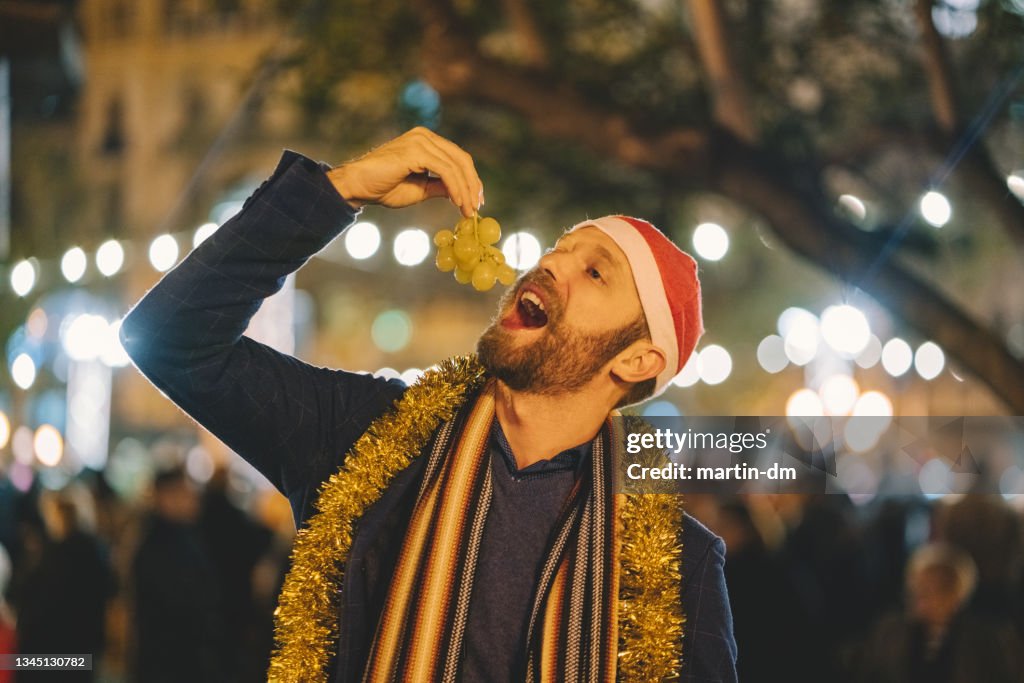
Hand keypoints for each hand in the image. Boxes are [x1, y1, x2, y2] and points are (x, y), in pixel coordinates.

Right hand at [327, 127, 483, 217]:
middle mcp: (425, 136)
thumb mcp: (420, 189)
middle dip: (473, 185)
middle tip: (476, 207)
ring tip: (468, 210)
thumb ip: (440, 187)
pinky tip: (457, 202)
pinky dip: (455, 187)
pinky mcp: (416, 150)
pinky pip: (445, 170)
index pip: (458, 157)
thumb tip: (461, 193)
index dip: (471, 179)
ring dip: (466, 190)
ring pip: (456, 165)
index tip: (476, 201)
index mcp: (426, 141)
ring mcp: (421, 140)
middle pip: (461, 159)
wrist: (359, 186)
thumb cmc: (384, 188)